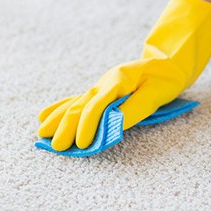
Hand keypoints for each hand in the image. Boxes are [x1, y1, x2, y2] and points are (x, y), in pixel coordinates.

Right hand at [37, 0, 210, 150]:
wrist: (168, 63)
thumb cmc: (165, 79)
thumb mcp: (156, 94)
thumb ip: (135, 109)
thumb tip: (113, 126)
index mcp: (118, 81)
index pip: (97, 105)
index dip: (88, 125)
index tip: (83, 144)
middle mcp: (105, 82)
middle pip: (81, 105)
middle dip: (67, 127)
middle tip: (57, 147)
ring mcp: (101, 85)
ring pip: (75, 103)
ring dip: (59, 119)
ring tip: (42, 134)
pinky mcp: (102, 90)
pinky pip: (77, 100)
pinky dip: (61, 108)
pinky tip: (46, 115)